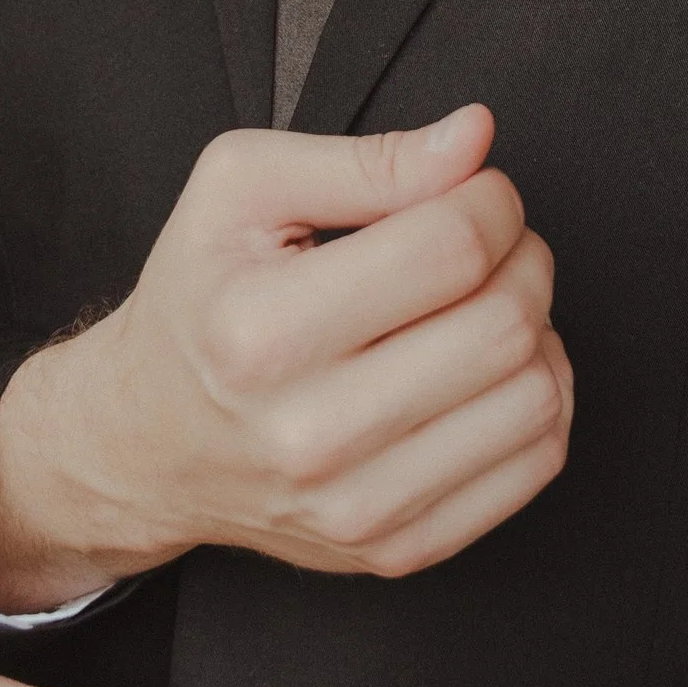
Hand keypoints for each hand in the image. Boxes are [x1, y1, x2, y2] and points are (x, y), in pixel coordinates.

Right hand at [0, 103, 571, 605]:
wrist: (146, 441)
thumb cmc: (200, 302)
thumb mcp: (243, 190)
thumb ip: (368, 158)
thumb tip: (473, 138)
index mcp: (263, 330)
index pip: (451, 247)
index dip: (491, 200)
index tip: (476, 192)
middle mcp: (309, 434)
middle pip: (503, 324)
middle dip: (523, 257)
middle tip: (490, 242)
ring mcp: (358, 505)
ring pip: (537, 397)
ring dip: (538, 329)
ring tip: (486, 304)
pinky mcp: (397, 548)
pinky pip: (536, 462)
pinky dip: (541, 399)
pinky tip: (490, 371)